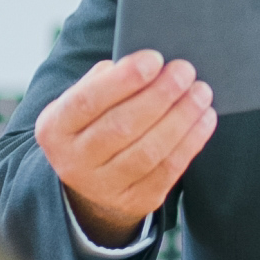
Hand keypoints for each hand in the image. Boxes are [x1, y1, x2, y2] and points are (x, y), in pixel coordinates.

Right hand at [35, 51, 216, 245]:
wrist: (92, 180)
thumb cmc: (95, 123)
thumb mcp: (85, 101)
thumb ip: (106, 81)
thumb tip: (150, 64)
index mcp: (55, 128)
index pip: (86, 101)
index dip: (123, 80)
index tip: (154, 58)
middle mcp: (73, 161)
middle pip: (121, 127)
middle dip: (159, 95)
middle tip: (185, 71)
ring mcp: (103, 186)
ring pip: (148, 151)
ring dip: (181, 118)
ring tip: (201, 93)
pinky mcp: (135, 201)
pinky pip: (167, 171)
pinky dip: (190, 142)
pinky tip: (205, 119)